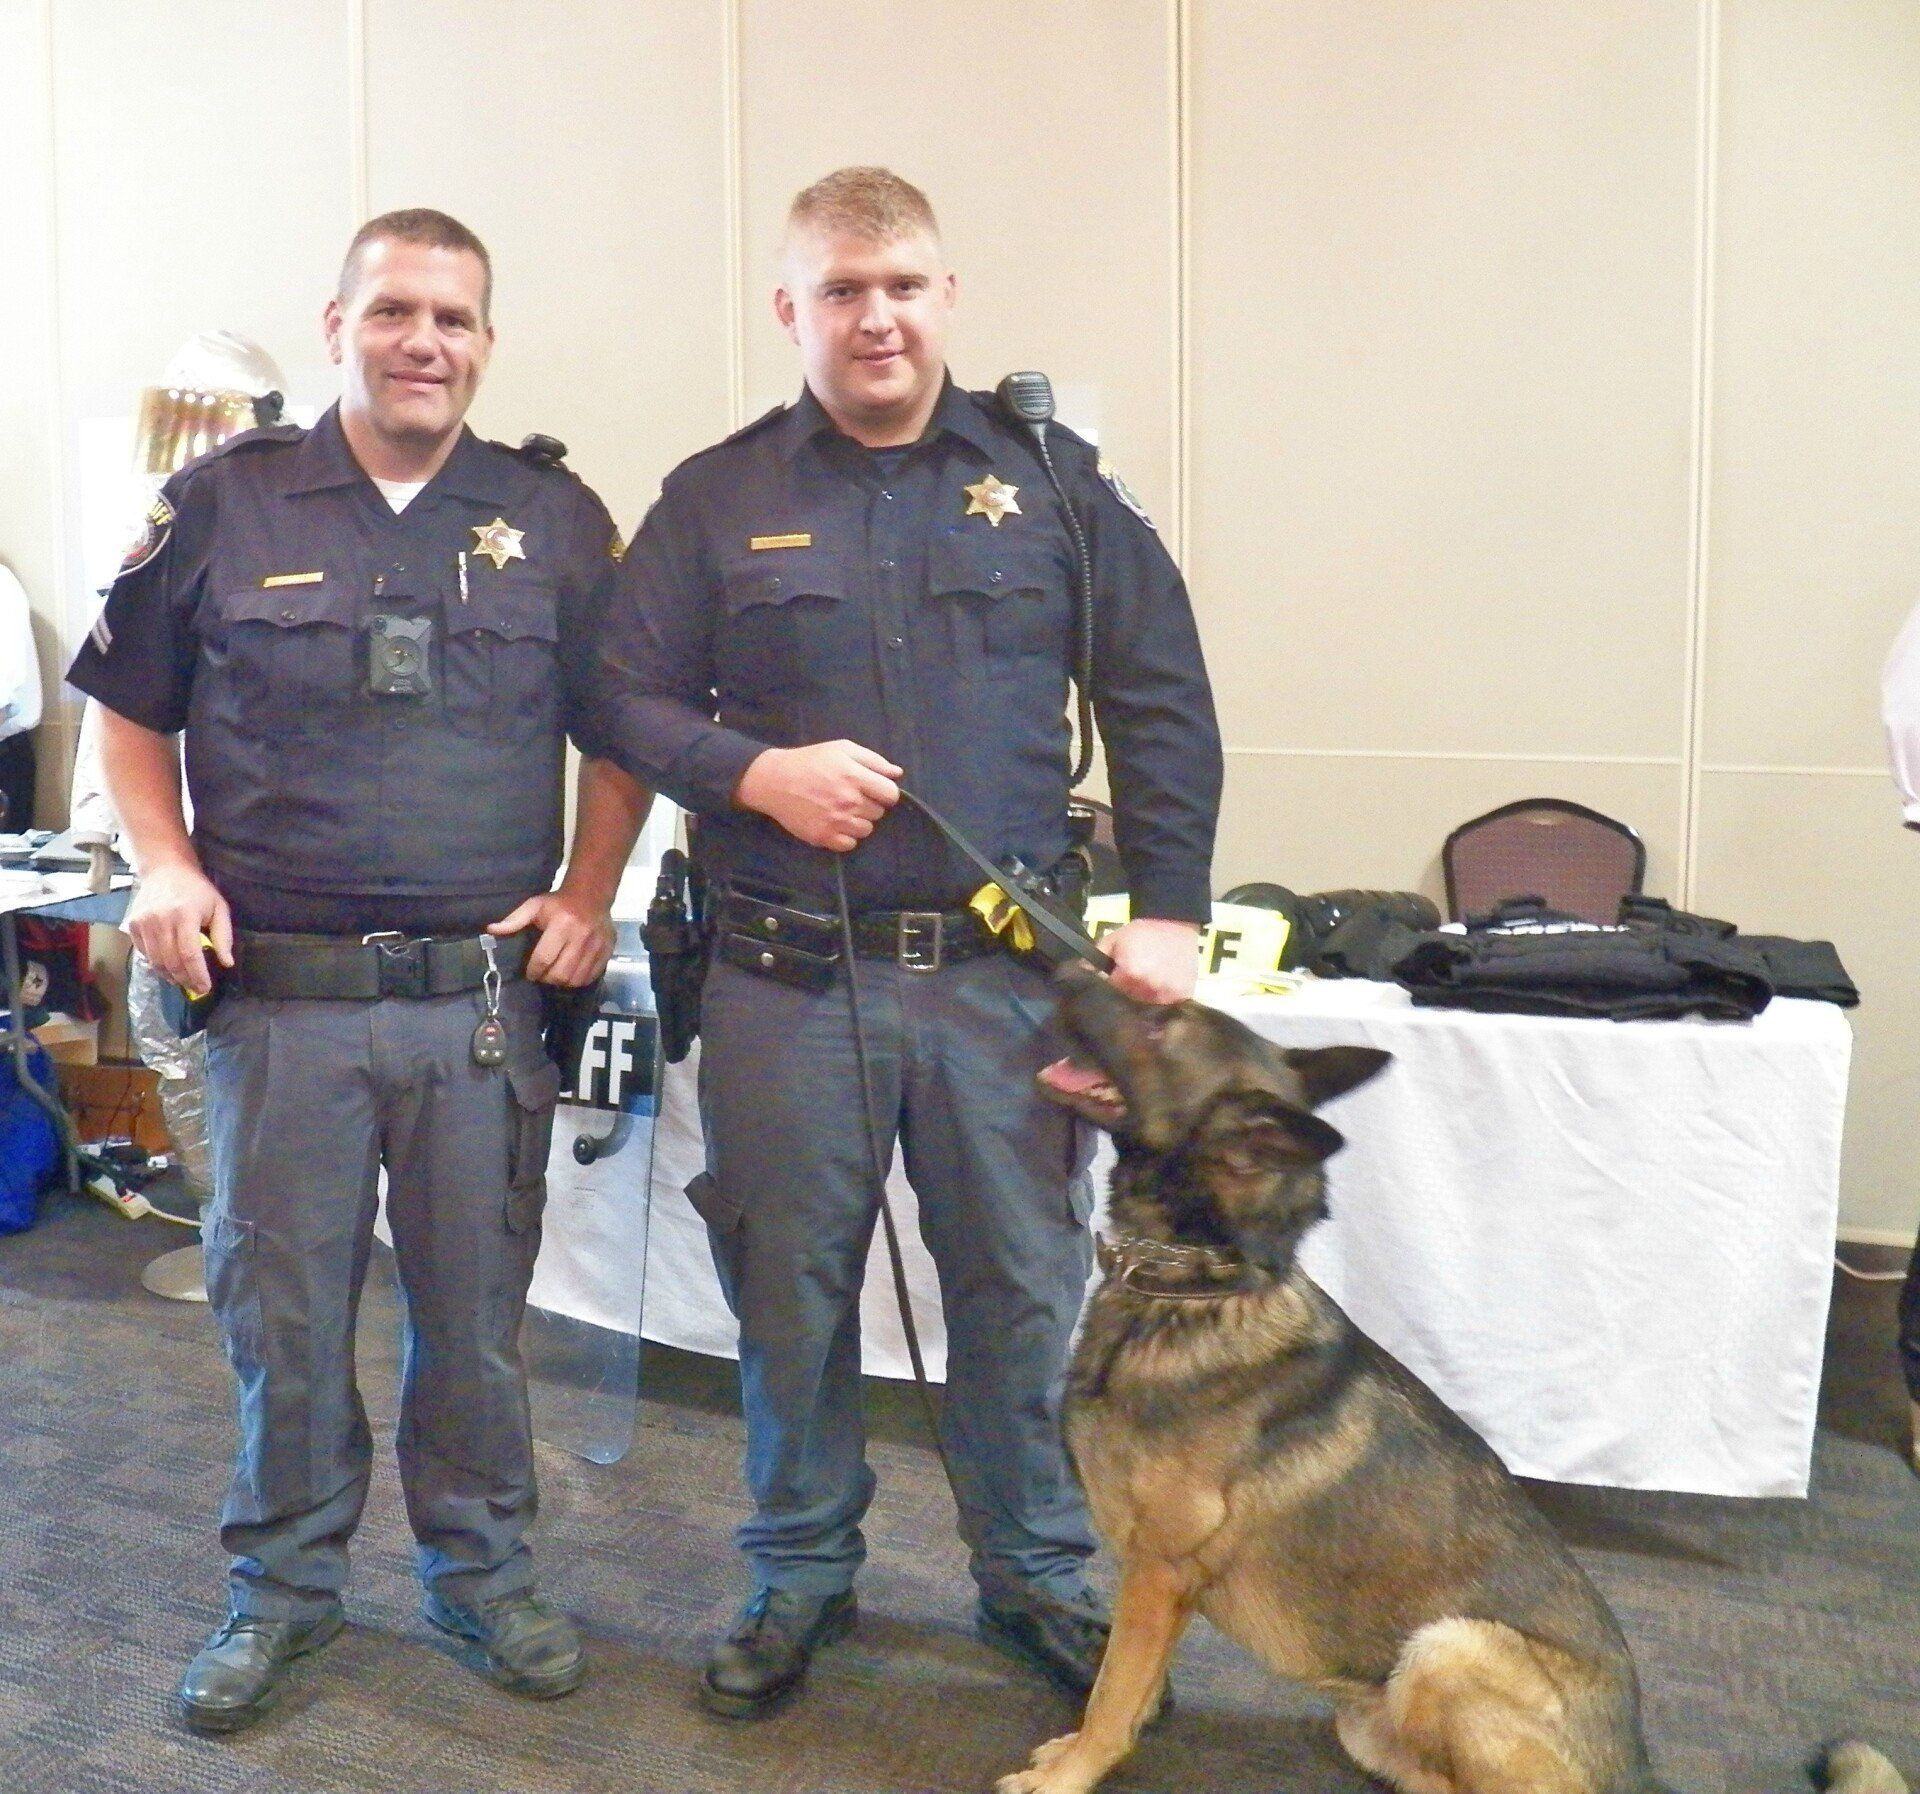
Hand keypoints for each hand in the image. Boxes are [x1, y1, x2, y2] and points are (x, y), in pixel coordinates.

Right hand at [126, 861, 231, 996]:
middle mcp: (160, 920)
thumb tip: (227, 963)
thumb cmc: (197, 890)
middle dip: (185, 980)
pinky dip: (156, 964)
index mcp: (184, 915)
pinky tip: (168, 967)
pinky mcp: (132, 925)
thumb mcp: (219, 907)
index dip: (197, 975)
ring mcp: (143, 923)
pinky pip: (144, 953)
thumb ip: (223, 936)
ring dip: (170, 976)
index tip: (205, 988)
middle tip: (196, 988)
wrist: (165, 869)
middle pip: (172, 962)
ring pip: (156, 961)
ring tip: (183, 980)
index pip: (190, 954)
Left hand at [489, 889, 615, 987]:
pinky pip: (591, 976)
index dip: (534, 971)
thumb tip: (490, 930)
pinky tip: (571, 974)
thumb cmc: (559, 903)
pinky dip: (579, 980)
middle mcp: (581, 938)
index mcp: (561, 925)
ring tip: (556, 975)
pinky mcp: (606, 952)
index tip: (530, 973)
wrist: (592, 896)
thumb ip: (513, 920)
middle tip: (543, 975)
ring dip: (563, 982)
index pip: (544, 959)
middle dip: (547, 979)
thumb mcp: (535, 906)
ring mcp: (596, 946)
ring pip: (576, 979)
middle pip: (561, 973)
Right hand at [734, 740, 901, 850]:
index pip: (891, 794)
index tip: (873, 789)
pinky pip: (849, 844)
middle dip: (869, 804)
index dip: (885, 792)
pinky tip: (834, 823)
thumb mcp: (842, 749)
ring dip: (858, 821)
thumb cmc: (810, 761)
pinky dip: (845, 836)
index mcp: (854, 777)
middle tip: (850, 796)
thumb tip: (897, 773)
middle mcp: (848, 801)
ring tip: (841, 810)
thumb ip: (873, 760)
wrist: (774, 780)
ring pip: (866, 830)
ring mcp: (835, 821)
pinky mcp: (823, 837)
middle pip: (879, 813)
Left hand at [1104, 918, 1200, 1003]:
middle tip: (1134, 975)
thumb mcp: (1114, 940)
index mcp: (1130, 973)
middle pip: (1131, 999)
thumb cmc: (1141, 931)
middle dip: (1129, 990)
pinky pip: (1168, 1003)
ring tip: (1149, 979)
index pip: (1113, 990)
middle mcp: (1149, 986)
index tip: (1117, 976)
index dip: (1113, 983)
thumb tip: (1080, 971)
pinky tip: (1163, 983)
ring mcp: (1168, 992)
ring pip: (1149, 1003)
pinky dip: (1164, 996)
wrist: (1174, 923)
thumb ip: (1096, 957)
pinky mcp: (1182, 994)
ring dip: (1147, 995)